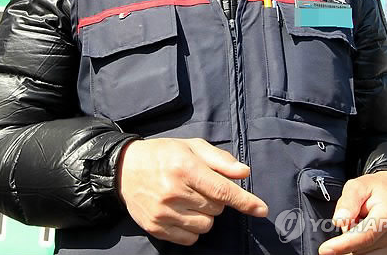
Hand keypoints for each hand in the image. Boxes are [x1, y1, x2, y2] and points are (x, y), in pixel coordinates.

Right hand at [117, 137, 267, 245]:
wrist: (125, 168)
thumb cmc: (164, 154)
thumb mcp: (191, 146)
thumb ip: (219, 159)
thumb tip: (244, 173)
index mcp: (185, 167)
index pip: (221, 189)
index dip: (244, 200)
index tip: (262, 209)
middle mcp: (174, 191)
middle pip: (217, 208)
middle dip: (216, 198)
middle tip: (200, 185)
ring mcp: (163, 212)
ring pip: (206, 225)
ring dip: (206, 214)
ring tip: (190, 198)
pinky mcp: (156, 228)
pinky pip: (190, 239)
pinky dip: (193, 229)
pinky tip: (182, 212)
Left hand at [318, 171, 386, 254]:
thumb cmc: (373, 189)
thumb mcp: (357, 185)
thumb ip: (348, 202)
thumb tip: (339, 221)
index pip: (364, 235)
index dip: (343, 244)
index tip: (324, 250)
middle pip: (361, 248)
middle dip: (349, 236)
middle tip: (356, 217)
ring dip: (356, 244)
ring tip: (363, 224)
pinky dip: (363, 249)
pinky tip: (367, 236)